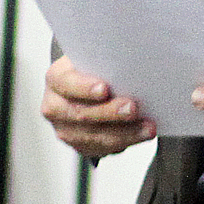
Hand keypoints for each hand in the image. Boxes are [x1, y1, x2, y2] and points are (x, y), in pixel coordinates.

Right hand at [42, 56, 156, 156]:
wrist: (87, 85)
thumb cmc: (95, 67)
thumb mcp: (96, 56)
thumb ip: (108, 58)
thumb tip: (132, 60)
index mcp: (57, 78)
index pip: (66, 83)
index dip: (84, 87)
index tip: (105, 88)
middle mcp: (55, 106)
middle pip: (81, 113)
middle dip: (110, 112)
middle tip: (133, 108)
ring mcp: (66, 129)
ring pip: (94, 136)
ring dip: (124, 132)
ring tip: (147, 126)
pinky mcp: (80, 144)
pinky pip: (103, 148)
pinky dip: (126, 141)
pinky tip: (142, 134)